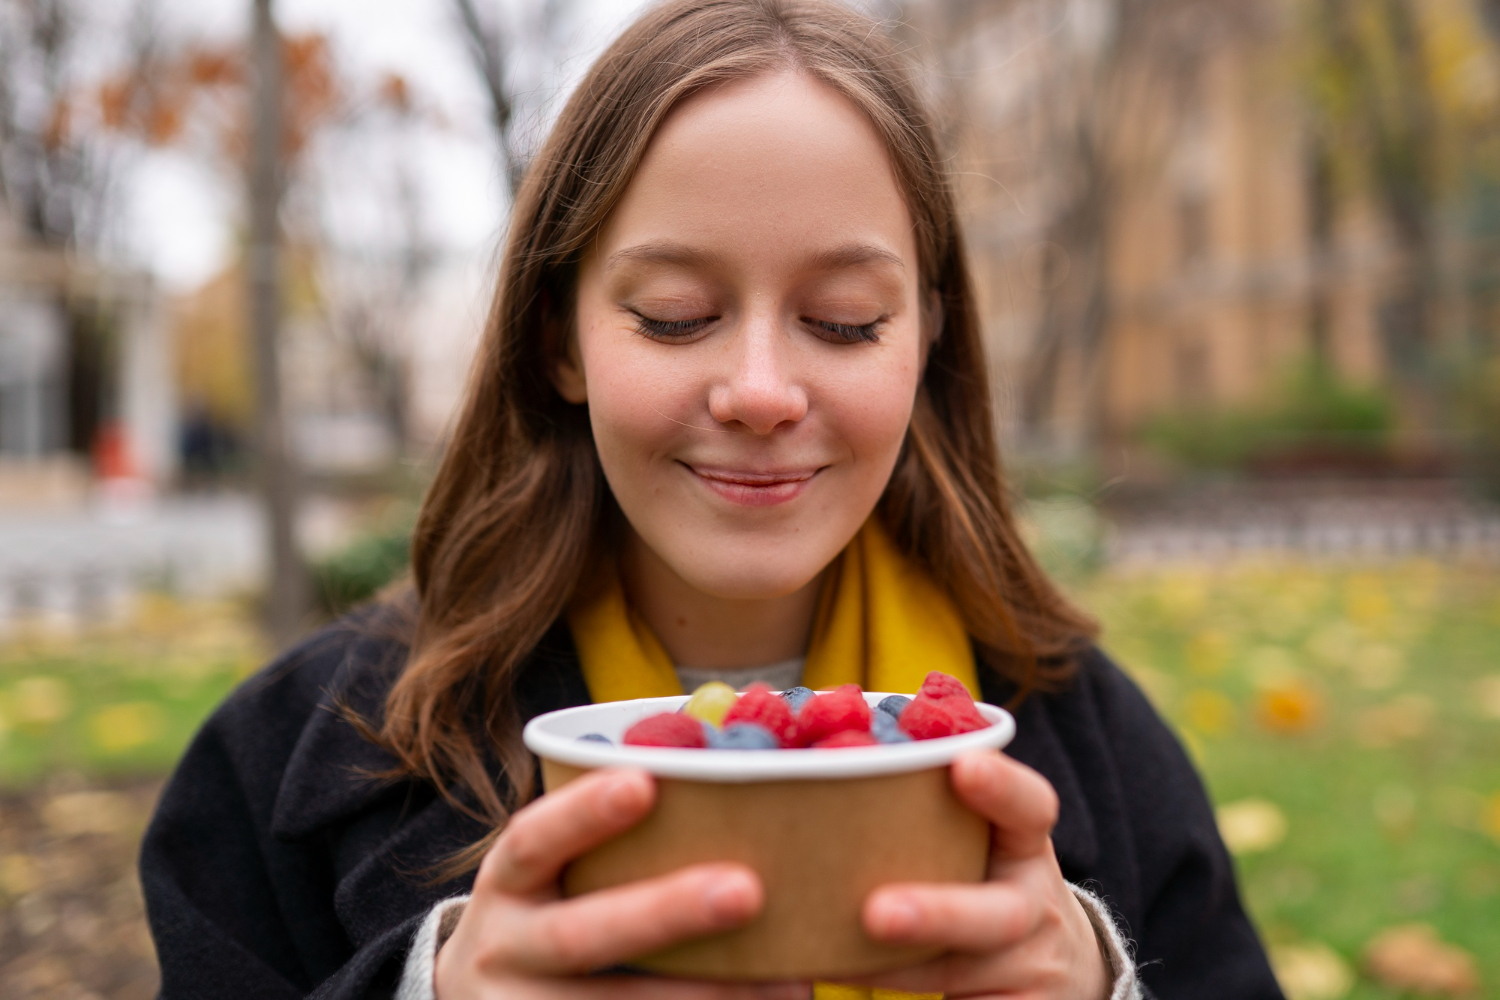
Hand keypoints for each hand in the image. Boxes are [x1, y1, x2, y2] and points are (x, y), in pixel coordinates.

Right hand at [435, 767, 806, 998]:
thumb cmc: (553, 911)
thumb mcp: (553, 874)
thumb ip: (615, 842)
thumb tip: (727, 786)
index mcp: (508, 883)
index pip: (532, 840)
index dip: (583, 813)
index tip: (644, 783)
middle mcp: (503, 949)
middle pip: (580, 936)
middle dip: (664, 913)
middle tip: (746, 891)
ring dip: (702, 996)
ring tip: (788, 985)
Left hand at [853, 751, 1109, 999]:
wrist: (1058, 966)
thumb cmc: (987, 880)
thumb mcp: (982, 841)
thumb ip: (933, 809)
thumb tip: (835, 758)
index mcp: (1025, 844)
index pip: (1031, 807)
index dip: (1002, 787)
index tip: (964, 765)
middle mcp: (1036, 905)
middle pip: (998, 914)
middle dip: (938, 913)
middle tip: (877, 913)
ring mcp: (1031, 967)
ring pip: (963, 973)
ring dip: (892, 968)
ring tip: (832, 956)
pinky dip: (896, 990)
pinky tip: (846, 977)